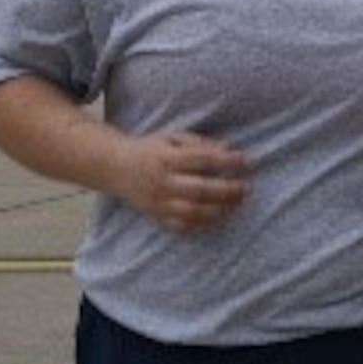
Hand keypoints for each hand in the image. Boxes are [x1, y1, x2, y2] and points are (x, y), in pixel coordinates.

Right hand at [112, 132, 248, 233]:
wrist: (116, 168)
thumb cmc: (151, 149)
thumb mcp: (172, 137)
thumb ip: (199, 143)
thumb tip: (227, 149)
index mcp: (167, 158)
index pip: (202, 159)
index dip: (226, 161)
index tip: (246, 161)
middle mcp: (163, 182)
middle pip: (200, 190)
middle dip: (227, 190)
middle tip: (246, 188)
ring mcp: (159, 202)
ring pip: (193, 212)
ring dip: (219, 210)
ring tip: (236, 204)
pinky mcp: (157, 216)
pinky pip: (182, 226)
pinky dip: (202, 224)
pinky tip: (217, 217)